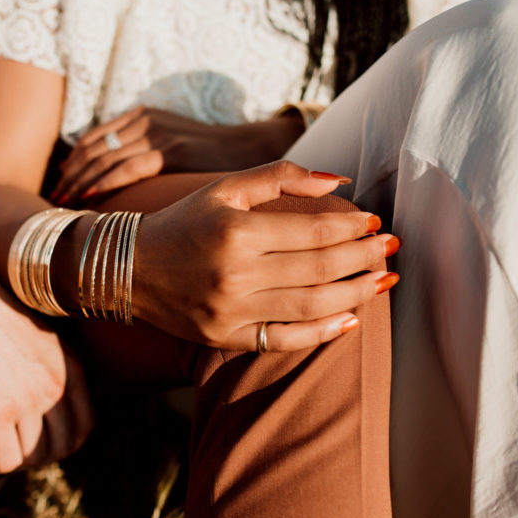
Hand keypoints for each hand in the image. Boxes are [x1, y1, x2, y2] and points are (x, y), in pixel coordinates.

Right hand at [0, 213, 93, 472]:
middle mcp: (54, 387)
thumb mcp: (36, 337)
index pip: (85, 424)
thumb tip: (43, 405)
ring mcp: (27, 402)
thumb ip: (47, 369)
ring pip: (32, 455)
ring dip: (17, 460)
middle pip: (62, 446)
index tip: (48, 442)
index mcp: (69, 368)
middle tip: (22, 452)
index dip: (68, 442)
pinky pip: (7, 460)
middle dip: (43, 456)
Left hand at [50, 106, 302, 203]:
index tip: (60, 186)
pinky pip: (126, 168)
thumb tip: (114, 181)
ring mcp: (158, 133)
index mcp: (144, 116)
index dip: (74, 163)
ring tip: (63, 204)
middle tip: (52, 200)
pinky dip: (102, 184)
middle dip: (70, 175)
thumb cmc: (214, 158)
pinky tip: (87, 200)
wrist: (256, 150)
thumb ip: (146, 155)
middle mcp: (146, 121)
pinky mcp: (171, 150)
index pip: (95, 138)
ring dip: (79, 182)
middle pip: (93, 148)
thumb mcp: (175, 147)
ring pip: (103, 158)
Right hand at [132, 161, 398, 351]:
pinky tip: (349, 319)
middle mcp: (234, 274)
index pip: (313, 231)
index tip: (374, 223)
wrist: (128, 268)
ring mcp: (230, 312)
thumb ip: (281, 177)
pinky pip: (284, 340)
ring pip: (311, 307)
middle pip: (320, 270)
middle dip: (364, 257)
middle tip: (390, 248)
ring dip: (355, 294)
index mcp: (235, 231)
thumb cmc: (183, 222)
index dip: (352, 227)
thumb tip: (339, 180)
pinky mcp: (224, 339)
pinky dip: (322, 332)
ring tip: (382, 281)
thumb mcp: (224, 188)